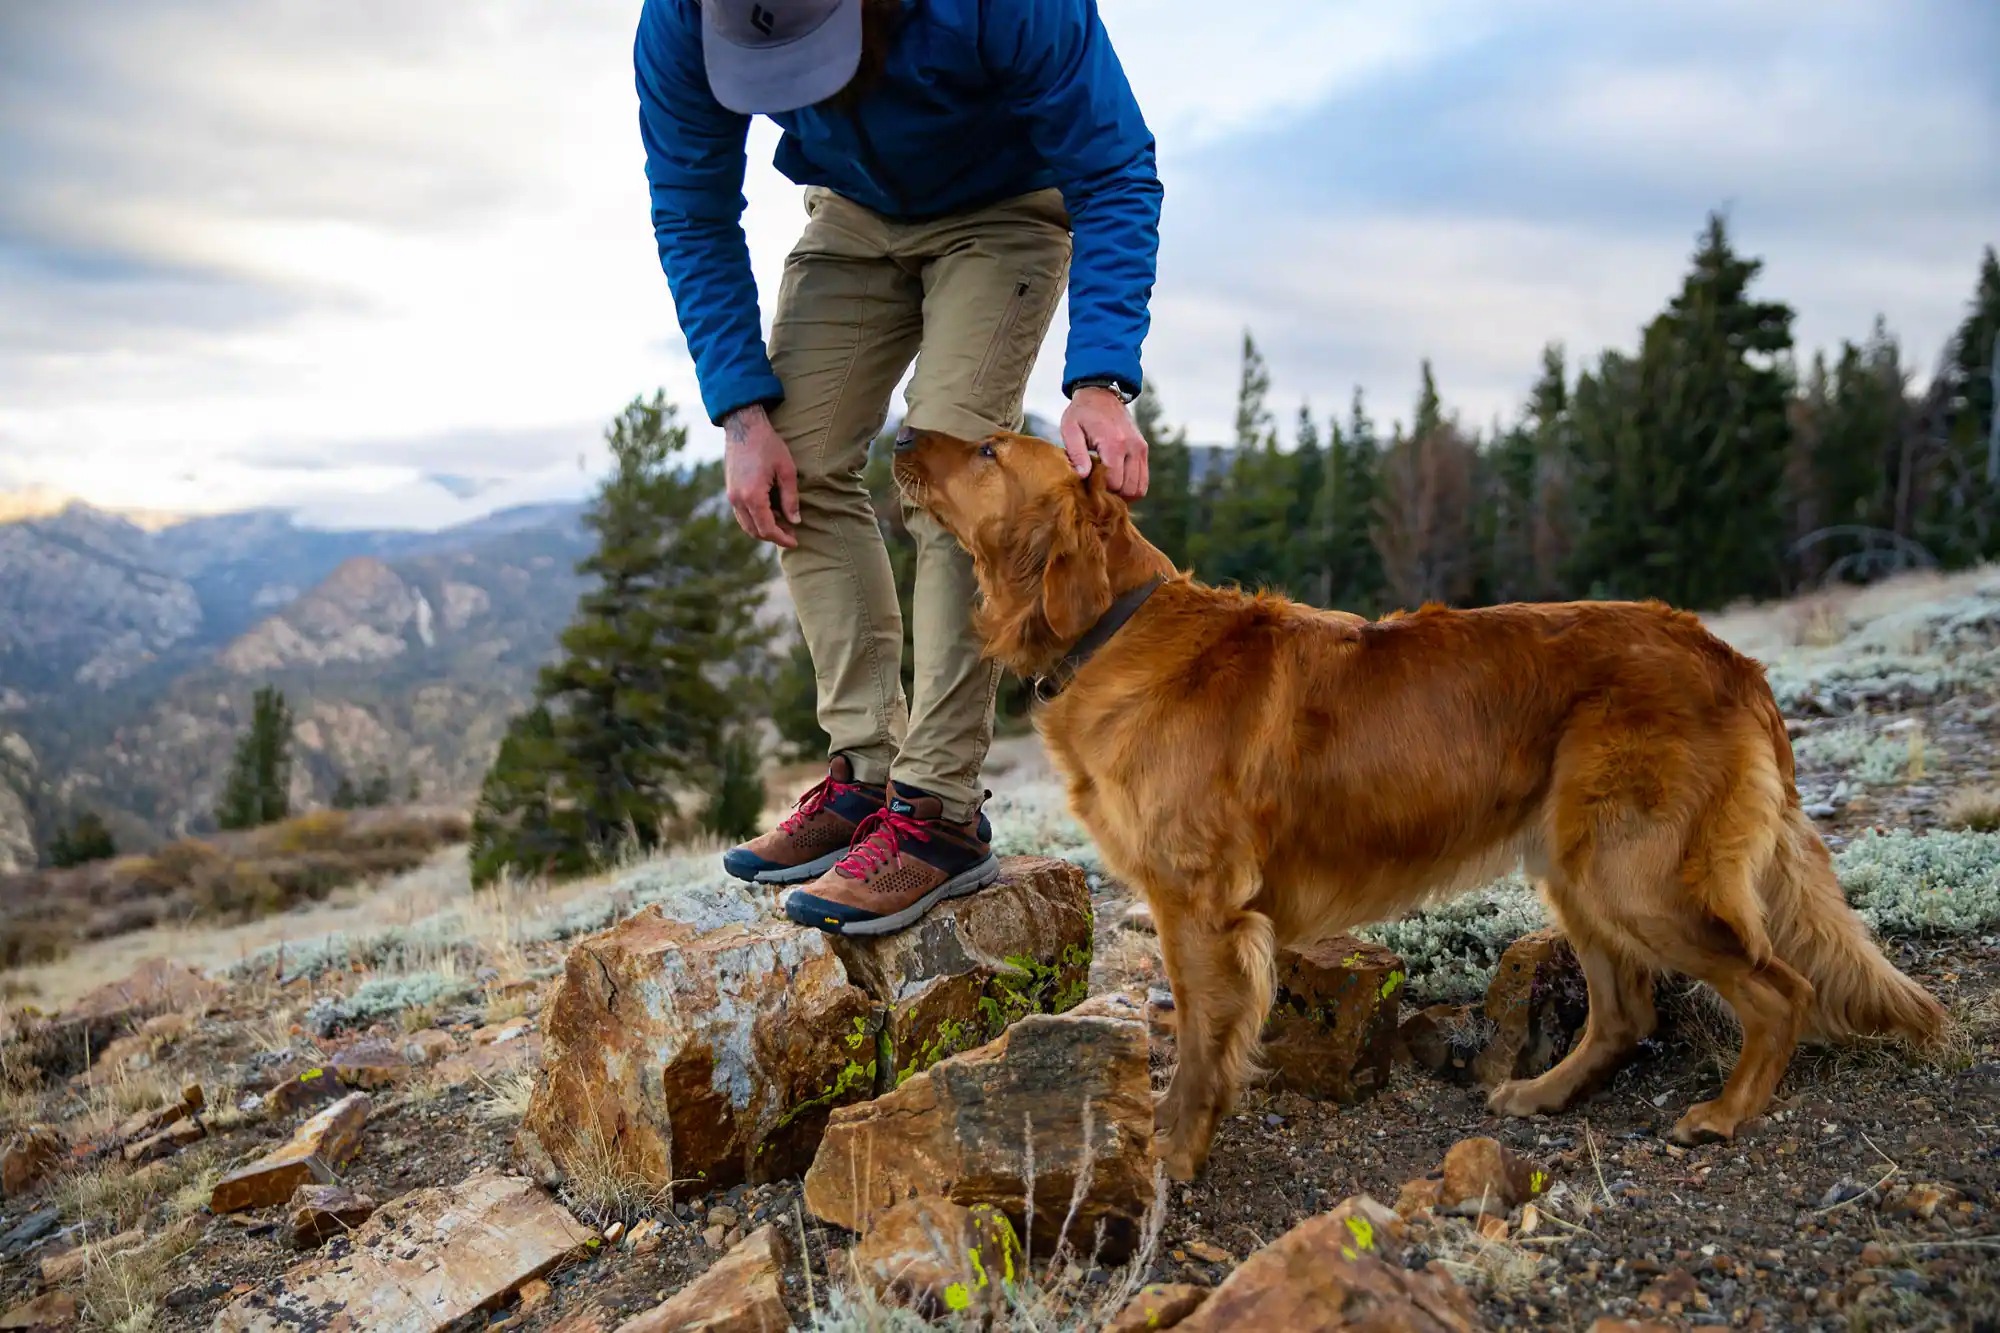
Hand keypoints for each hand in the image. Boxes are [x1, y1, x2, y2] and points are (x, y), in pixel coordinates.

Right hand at [722, 404, 799, 548]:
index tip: (795, 541)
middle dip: (774, 535)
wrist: (743, 426)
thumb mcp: (787, 470)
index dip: (782, 538)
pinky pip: (741, 514)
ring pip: (746, 524)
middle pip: (755, 531)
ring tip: (783, 522)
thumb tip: (795, 521)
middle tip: (792, 532)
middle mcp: (738, 500)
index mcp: (752, 496)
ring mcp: (731, 496)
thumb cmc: (768, 445)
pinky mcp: (730, 490)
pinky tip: (771, 511)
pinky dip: (755, 518)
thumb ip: (791, 498)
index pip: (767, 529)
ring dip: (764, 528)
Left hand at [1060, 386, 1148, 498]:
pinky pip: (1144, 481)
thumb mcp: (1071, 429)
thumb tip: (1083, 476)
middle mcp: (1132, 447)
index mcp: (1114, 443)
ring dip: (1123, 494)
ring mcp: (1141, 449)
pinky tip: (1116, 483)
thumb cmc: (1082, 412)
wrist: (1102, 393)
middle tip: (1095, 489)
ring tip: (1106, 488)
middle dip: (1112, 495)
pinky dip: (1132, 487)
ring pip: (1139, 488)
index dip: (1101, 491)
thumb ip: (1076, 453)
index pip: (1114, 483)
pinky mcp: (1143, 450)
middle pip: (1128, 489)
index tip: (1087, 486)